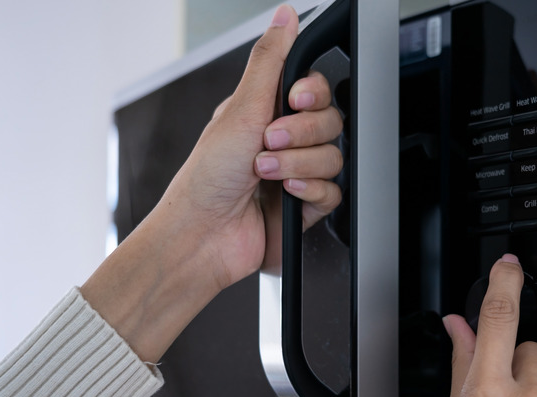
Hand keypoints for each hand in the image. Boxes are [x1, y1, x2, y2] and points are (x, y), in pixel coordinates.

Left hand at [160, 4, 342, 289]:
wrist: (203, 236)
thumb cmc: (206, 178)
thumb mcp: (239, 108)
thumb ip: (270, 60)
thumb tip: (285, 16)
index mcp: (266, 112)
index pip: (314, 90)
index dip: (312, 94)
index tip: (293, 101)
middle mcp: (284, 141)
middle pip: (330, 122)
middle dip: (300, 134)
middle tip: (269, 140)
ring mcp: (296, 173)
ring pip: (333, 157)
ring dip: (298, 164)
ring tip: (266, 172)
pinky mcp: (305, 205)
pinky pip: (333, 191)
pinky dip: (310, 191)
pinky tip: (286, 193)